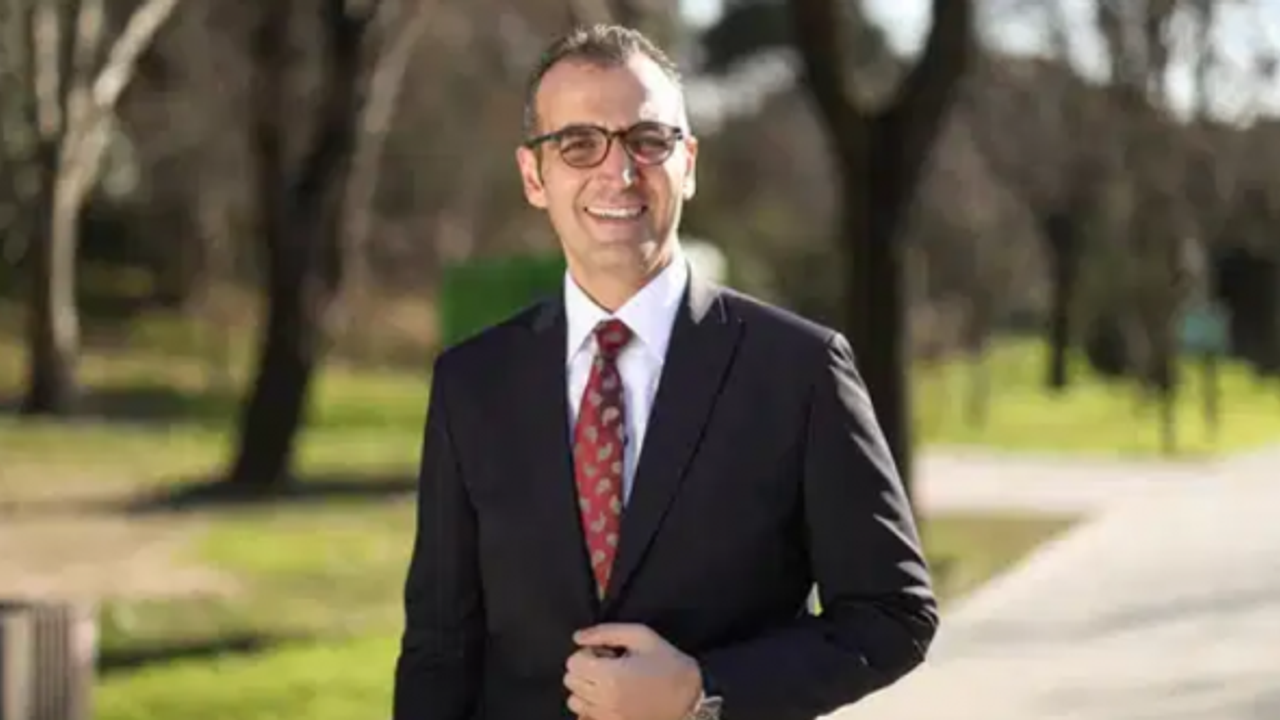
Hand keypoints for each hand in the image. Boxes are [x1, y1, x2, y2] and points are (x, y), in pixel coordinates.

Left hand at [564, 623, 702, 719]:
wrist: (690, 695)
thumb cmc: (667, 662)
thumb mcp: (641, 636)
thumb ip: (605, 632)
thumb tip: (578, 637)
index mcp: (610, 676)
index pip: (573, 663)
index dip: (587, 653)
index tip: (606, 653)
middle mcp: (604, 700)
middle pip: (571, 682)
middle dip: (585, 669)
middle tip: (608, 665)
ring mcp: (608, 717)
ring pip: (574, 702)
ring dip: (585, 689)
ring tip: (608, 682)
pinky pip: (586, 717)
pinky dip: (591, 707)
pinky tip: (610, 698)